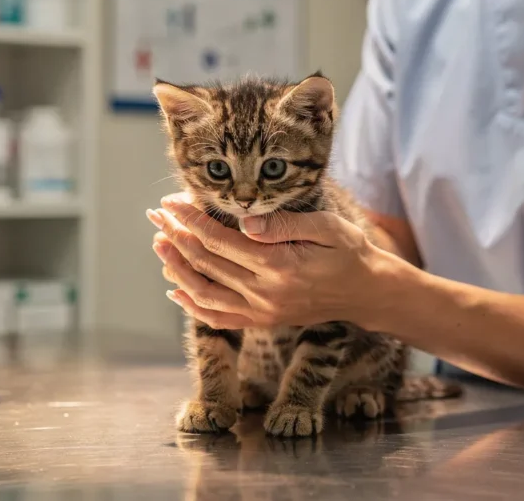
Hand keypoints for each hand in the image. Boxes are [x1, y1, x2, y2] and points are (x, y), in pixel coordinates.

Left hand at [147, 193, 385, 329]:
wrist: (367, 293)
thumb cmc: (349, 252)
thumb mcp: (327, 227)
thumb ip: (285, 224)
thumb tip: (245, 221)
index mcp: (279, 266)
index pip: (220, 241)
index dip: (191, 219)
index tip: (171, 201)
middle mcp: (266, 294)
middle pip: (206, 263)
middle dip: (176, 236)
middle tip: (156, 215)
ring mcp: (262, 312)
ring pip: (204, 293)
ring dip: (177, 268)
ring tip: (159, 244)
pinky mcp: (263, 321)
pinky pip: (218, 318)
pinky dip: (192, 305)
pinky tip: (175, 289)